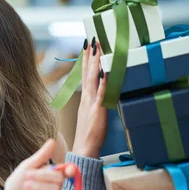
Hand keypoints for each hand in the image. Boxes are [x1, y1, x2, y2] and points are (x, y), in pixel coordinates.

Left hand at [0, 139, 76, 189]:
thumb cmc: (17, 185)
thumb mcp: (27, 167)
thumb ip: (41, 156)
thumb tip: (53, 140)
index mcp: (51, 175)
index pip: (67, 171)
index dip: (71, 169)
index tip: (69, 169)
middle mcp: (56, 186)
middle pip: (59, 177)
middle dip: (42, 175)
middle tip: (27, 176)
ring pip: (56, 189)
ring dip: (38, 185)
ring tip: (26, 186)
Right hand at [72, 38, 107, 157]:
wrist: (84, 149)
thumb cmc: (89, 135)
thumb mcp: (92, 115)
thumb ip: (96, 102)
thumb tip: (101, 93)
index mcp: (85, 99)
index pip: (85, 75)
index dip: (86, 60)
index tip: (88, 46)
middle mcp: (87, 98)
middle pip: (87, 73)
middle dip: (90, 56)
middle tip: (92, 40)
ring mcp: (91, 103)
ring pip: (92, 79)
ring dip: (95, 63)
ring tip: (97, 48)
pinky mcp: (97, 111)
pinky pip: (101, 94)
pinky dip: (102, 82)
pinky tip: (104, 72)